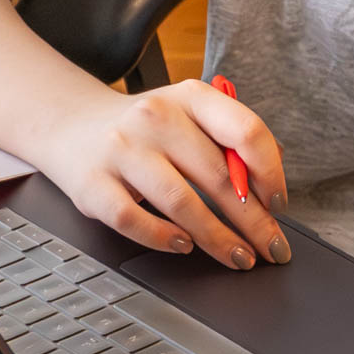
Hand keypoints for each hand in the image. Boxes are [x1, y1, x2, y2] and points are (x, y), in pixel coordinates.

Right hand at [34, 79, 290, 270]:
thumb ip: (230, 139)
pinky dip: (163, 238)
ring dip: (217, 238)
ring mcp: (122, 150)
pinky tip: (184, 246)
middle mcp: (157, 117)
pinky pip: (132, 219)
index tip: (279, 203)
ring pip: (181, 202)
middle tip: (272, 247)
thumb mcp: (191, 115)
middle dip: (253, 221)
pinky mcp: (92, 184)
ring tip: (238, 256)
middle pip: (218, 176)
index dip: (271, 172)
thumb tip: (272, 180)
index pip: (246, 130)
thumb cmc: (149, 129)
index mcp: (192, 96)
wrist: (74, 125)